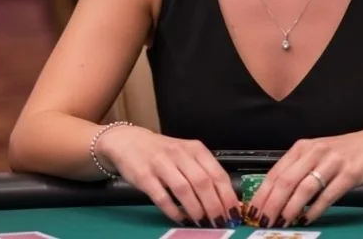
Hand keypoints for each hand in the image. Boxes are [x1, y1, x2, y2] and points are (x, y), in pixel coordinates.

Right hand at [96, 125, 240, 227]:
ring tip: (202, 222)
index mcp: (194, 149)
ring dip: (195, 209)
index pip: (217, 173)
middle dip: (214, 205)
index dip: (227, 195)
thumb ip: (202, 170)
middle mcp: (179, 154)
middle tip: (219, 221)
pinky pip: (161, 196)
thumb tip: (223, 197)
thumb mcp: (186, 153)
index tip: (233, 212)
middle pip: (202, 182)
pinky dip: (173, 210)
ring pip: (184, 189)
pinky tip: (180, 218)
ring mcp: (161, 164)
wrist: (129, 140)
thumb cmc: (162, 150)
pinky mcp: (144, 176)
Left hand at [248, 128, 362, 226]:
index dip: (262, 193)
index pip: (276, 172)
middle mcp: (315, 152)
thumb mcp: (317, 155)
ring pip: (304, 188)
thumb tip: (274, 195)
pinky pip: (328, 194)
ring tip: (282, 222)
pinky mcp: (349, 173)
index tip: (253, 211)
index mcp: (303, 147)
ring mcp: (332, 162)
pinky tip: (308, 219)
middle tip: (263, 221)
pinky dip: (316, 209)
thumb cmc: (344, 152)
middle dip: (272, 204)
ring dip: (290, 208)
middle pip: (286, 181)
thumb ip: (298, 170)